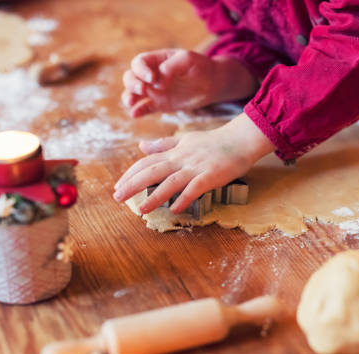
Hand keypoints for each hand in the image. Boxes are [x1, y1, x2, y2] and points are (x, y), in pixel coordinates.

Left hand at [113, 114, 274, 212]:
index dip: (130, 174)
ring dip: (155, 196)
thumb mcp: (185, 139)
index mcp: (174, 152)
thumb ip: (163, 145)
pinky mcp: (211, 175)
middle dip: (133, 184)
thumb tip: (141, 146)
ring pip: (171, 181)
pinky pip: (195, 188)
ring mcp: (196, 167)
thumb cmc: (213, 141)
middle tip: (118, 197)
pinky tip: (174, 209)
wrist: (241, 139)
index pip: (146, 162)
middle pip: (152, 171)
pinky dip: (184, 198)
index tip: (117, 186)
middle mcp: (181, 159)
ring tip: (141, 209)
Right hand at [121, 49, 257, 117]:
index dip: (140, 70)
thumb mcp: (188, 60)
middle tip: (141, 90)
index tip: (152, 78)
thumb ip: (171, 68)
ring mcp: (154, 91)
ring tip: (131, 103)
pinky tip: (135, 114)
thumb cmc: (200, 66)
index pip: (139, 63)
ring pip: (133, 94)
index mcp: (156, 60)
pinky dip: (138, 111)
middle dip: (132, 84)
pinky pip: (144, 108)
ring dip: (129, 98)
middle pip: (131, 77)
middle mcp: (151, 75)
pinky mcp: (159, 104)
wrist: (212, 83)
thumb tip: (157, 83)